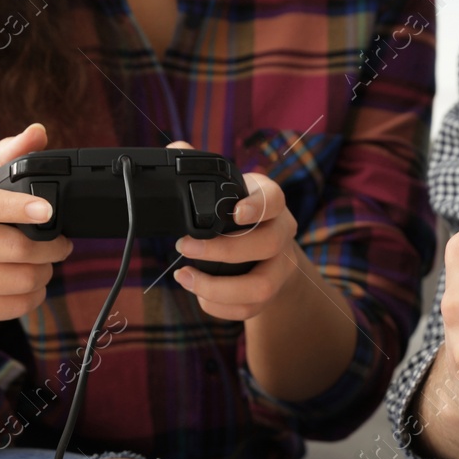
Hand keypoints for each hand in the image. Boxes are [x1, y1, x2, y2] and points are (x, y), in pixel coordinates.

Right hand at [0, 123, 72, 327]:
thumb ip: (4, 161)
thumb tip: (38, 132)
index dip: (19, 207)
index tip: (48, 210)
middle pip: (13, 248)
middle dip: (50, 248)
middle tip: (60, 245)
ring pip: (18, 280)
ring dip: (44, 274)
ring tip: (44, 265)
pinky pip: (13, 306)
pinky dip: (33, 297)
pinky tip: (30, 286)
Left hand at [170, 142, 298, 321]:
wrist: (271, 255)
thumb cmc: (241, 216)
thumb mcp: (229, 191)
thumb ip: (201, 168)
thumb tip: (175, 148)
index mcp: (272, 204)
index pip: (275, 200)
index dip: (258, 206)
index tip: (234, 212)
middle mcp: (283, 235)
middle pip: (268, 245)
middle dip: (223, 250)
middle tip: (184, 247)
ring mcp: (280, 268)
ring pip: (263, 287)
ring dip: (220, 288)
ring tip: (185, 277)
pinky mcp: (271, 296)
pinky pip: (251, 309)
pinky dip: (221, 307)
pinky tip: (199, 296)